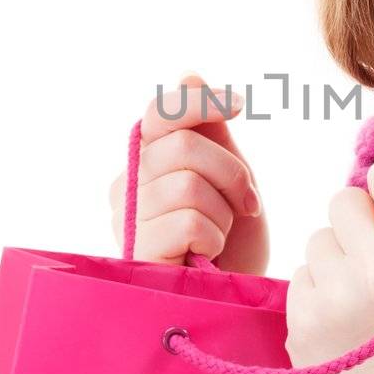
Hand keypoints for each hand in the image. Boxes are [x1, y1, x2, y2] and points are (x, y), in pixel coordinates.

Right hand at [109, 71, 268, 275]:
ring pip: (188, 185)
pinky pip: (189, 222)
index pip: (159, 113)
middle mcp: (127, 186)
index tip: (237, 104)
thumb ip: (210, 131)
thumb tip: (189, 74)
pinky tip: (206, 257)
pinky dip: (213, 238)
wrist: (233, 299)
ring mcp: (128, 220)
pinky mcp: (138, 254)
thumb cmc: (232, 241)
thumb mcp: (229, 178)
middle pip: (181, 145)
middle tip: (246, 205)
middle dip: (230, 174)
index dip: (197, 101)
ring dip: (223, 213)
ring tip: (220, 236)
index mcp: (147, 160)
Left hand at [287, 156, 373, 373]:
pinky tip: (345, 320)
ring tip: (363, 298)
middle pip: (343, 199)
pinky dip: (318, 291)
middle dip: (360, 223)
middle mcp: (370, 272)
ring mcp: (331, 300)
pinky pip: (299, 277)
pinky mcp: (300, 325)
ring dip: (337, 258)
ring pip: (317, 238)